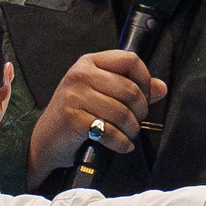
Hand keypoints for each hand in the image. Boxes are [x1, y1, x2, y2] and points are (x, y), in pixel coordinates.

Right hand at [29, 48, 169, 177]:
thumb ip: (132, 88)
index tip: (144, 97)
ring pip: (122, 112)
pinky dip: (121, 142)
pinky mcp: (72, 118)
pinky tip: (123, 145)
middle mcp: (80, 74)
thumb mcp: (102, 95)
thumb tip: (161, 88)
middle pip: (129, 88)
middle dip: (141, 111)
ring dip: (132, 129)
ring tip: (129, 134)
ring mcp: (74, 96)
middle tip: (136, 122)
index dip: (145, 79)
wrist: (45, 141)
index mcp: (90, 62)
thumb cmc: (76, 116)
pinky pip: (110, 131)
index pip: (130, 60)